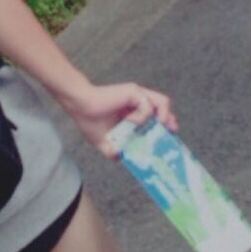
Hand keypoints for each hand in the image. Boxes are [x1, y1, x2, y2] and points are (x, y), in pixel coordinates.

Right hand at [63, 81, 177, 155]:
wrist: (79, 107)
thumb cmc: (90, 122)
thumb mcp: (105, 142)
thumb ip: (115, 151)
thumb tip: (122, 159)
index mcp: (133, 111)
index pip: (156, 115)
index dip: (165, 124)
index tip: (170, 135)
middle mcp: (137, 101)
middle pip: (164, 106)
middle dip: (170, 119)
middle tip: (171, 131)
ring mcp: (136, 95)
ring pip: (161, 101)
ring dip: (163, 115)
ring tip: (159, 126)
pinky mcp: (133, 92)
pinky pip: (146, 105)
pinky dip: (142, 116)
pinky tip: (130, 121)